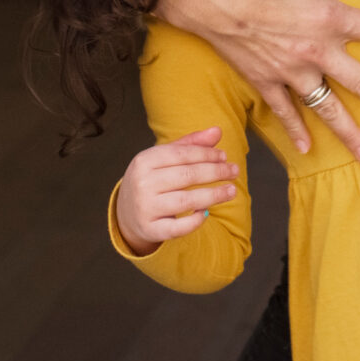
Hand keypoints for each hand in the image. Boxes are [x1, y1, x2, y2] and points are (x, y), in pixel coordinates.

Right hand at [115, 127, 238, 255]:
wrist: (125, 212)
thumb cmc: (152, 179)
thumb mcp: (164, 158)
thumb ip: (191, 144)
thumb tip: (218, 131)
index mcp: (144, 161)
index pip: (182, 154)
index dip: (206, 154)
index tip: (224, 156)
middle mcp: (143, 184)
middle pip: (186, 176)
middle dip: (215, 172)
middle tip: (234, 171)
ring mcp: (145, 208)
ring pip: (185, 201)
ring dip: (213, 195)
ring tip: (232, 190)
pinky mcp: (151, 229)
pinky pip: (178, 227)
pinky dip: (195, 221)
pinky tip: (207, 213)